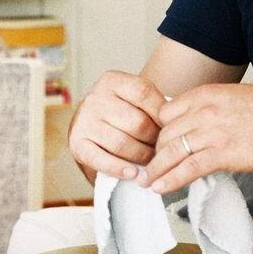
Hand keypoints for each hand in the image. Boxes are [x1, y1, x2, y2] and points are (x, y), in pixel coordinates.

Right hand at [69, 70, 166, 185]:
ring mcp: (84, 120)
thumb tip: (176, 126)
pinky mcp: (76, 143)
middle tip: (162, 149)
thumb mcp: (136, 99)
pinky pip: (100, 159)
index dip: (162, 114)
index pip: (144, 93)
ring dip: (141, 156)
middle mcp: (96, 97)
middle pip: (137, 123)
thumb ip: (154, 105)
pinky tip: (132, 173)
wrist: (92, 122)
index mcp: (113, 80)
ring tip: (151, 161)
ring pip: (122, 143)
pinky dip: (118, 168)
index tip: (172, 127)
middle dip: (154, 139)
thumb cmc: (123, 111)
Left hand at [140, 83, 252, 193]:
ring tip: (148, 181)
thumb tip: (196, 126)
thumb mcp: (233, 97)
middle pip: (164, 133)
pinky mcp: (222, 153)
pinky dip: (169, 180)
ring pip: (170, 152)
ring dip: (156, 169)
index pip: (166, 113)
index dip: (159, 131)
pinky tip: (160, 188)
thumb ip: (210, 108)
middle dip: (156, 152)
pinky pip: (186, 168)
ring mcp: (212, 132)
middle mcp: (203, 110)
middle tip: (153, 167)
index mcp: (205, 94)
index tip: (158, 145)